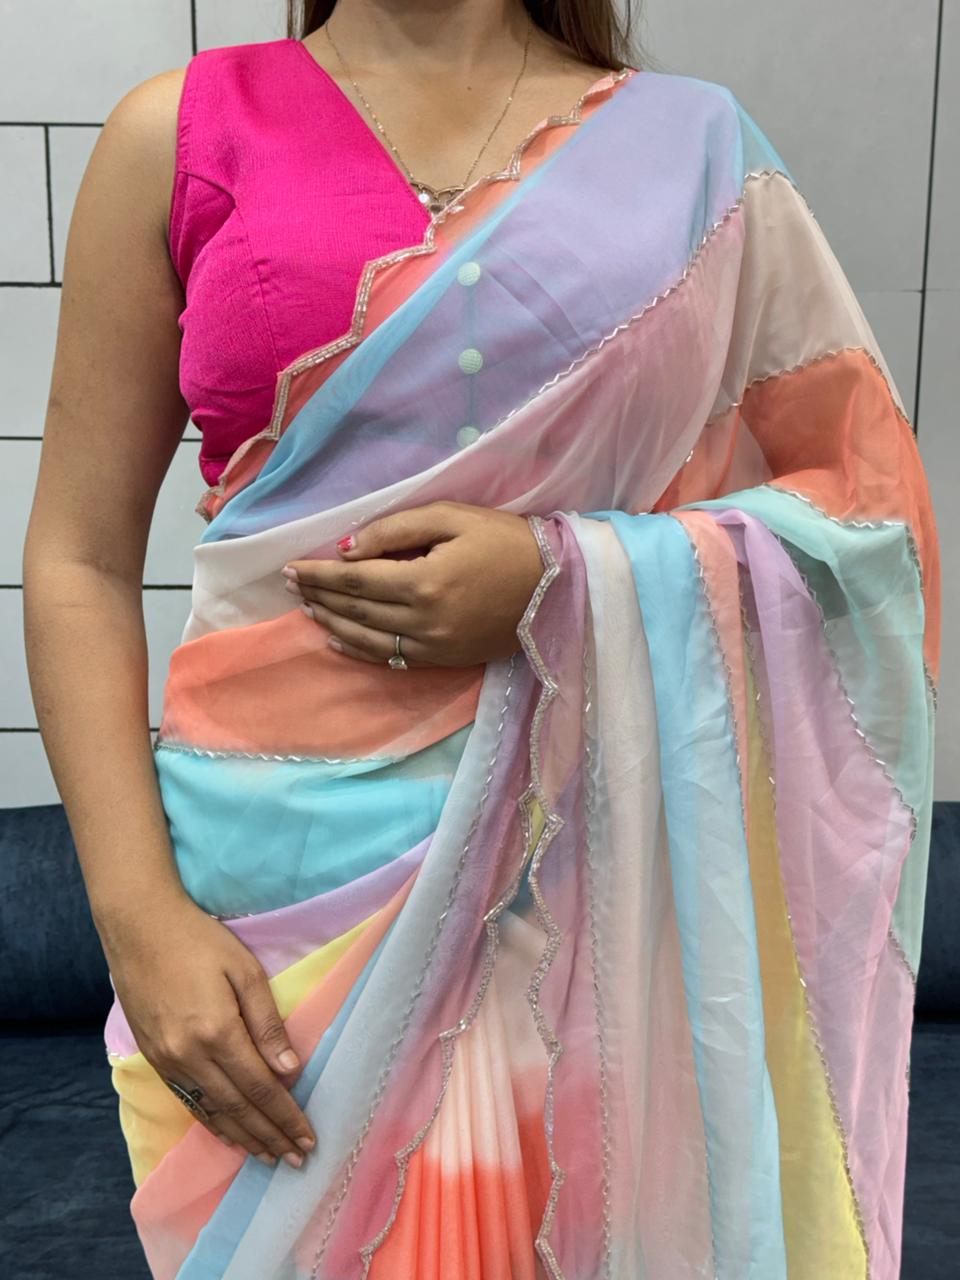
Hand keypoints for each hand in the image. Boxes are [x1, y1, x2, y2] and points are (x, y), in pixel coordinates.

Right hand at [101, 892, 315, 1167]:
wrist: (139, 928)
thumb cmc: (199, 940)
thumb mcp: (243, 969)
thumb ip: (266, 1021)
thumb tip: (289, 1069)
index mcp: (216, 1032)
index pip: (259, 1088)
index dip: (286, 1116)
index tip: (308, 1138)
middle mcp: (189, 1056)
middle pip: (237, 1108)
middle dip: (269, 1136)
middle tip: (297, 1159)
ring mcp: (167, 1061)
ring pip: (212, 1111)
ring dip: (243, 1138)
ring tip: (269, 1156)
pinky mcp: (154, 1058)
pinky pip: (189, 1101)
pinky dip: (213, 1123)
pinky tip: (229, 1134)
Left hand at [282, 501, 545, 666]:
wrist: (558, 585)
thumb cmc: (506, 541)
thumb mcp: (453, 517)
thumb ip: (396, 530)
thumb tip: (348, 550)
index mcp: (423, 582)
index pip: (354, 580)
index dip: (318, 575)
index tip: (291, 567)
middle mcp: (423, 622)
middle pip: (355, 610)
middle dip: (319, 596)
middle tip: (290, 585)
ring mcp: (433, 647)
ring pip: (367, 639)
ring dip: (332, 624)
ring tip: (308, 608)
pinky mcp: (444, 660)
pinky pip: (390, 659)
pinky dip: (358, 650)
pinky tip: (338, 640)